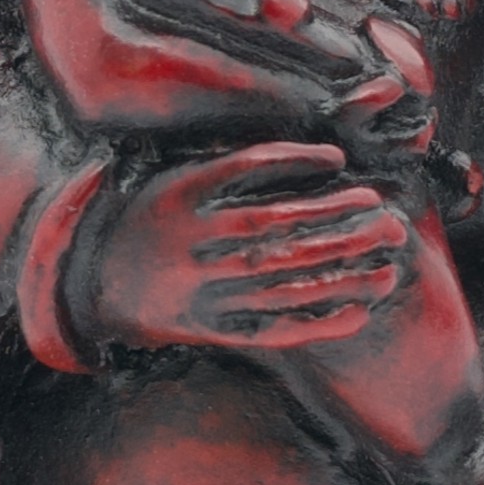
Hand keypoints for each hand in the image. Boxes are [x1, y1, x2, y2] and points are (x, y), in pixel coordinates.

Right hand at [79, 143, 411, 352]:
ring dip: (343, 273)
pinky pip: (273, 328)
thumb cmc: (152, 217)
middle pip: (283, 231)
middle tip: (387, 217)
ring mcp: (208, 290)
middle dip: (341, 224)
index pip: (252, 173)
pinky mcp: (215, 328)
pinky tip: (357, 312)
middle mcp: (199, 244)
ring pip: (286, 280)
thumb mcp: (180, 178)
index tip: (339, 161)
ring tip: (388, 264)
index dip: (298, 165)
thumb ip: (239, 165)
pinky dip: (318, 322)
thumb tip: (322, 156)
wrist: (95, 281)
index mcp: (187, 197)